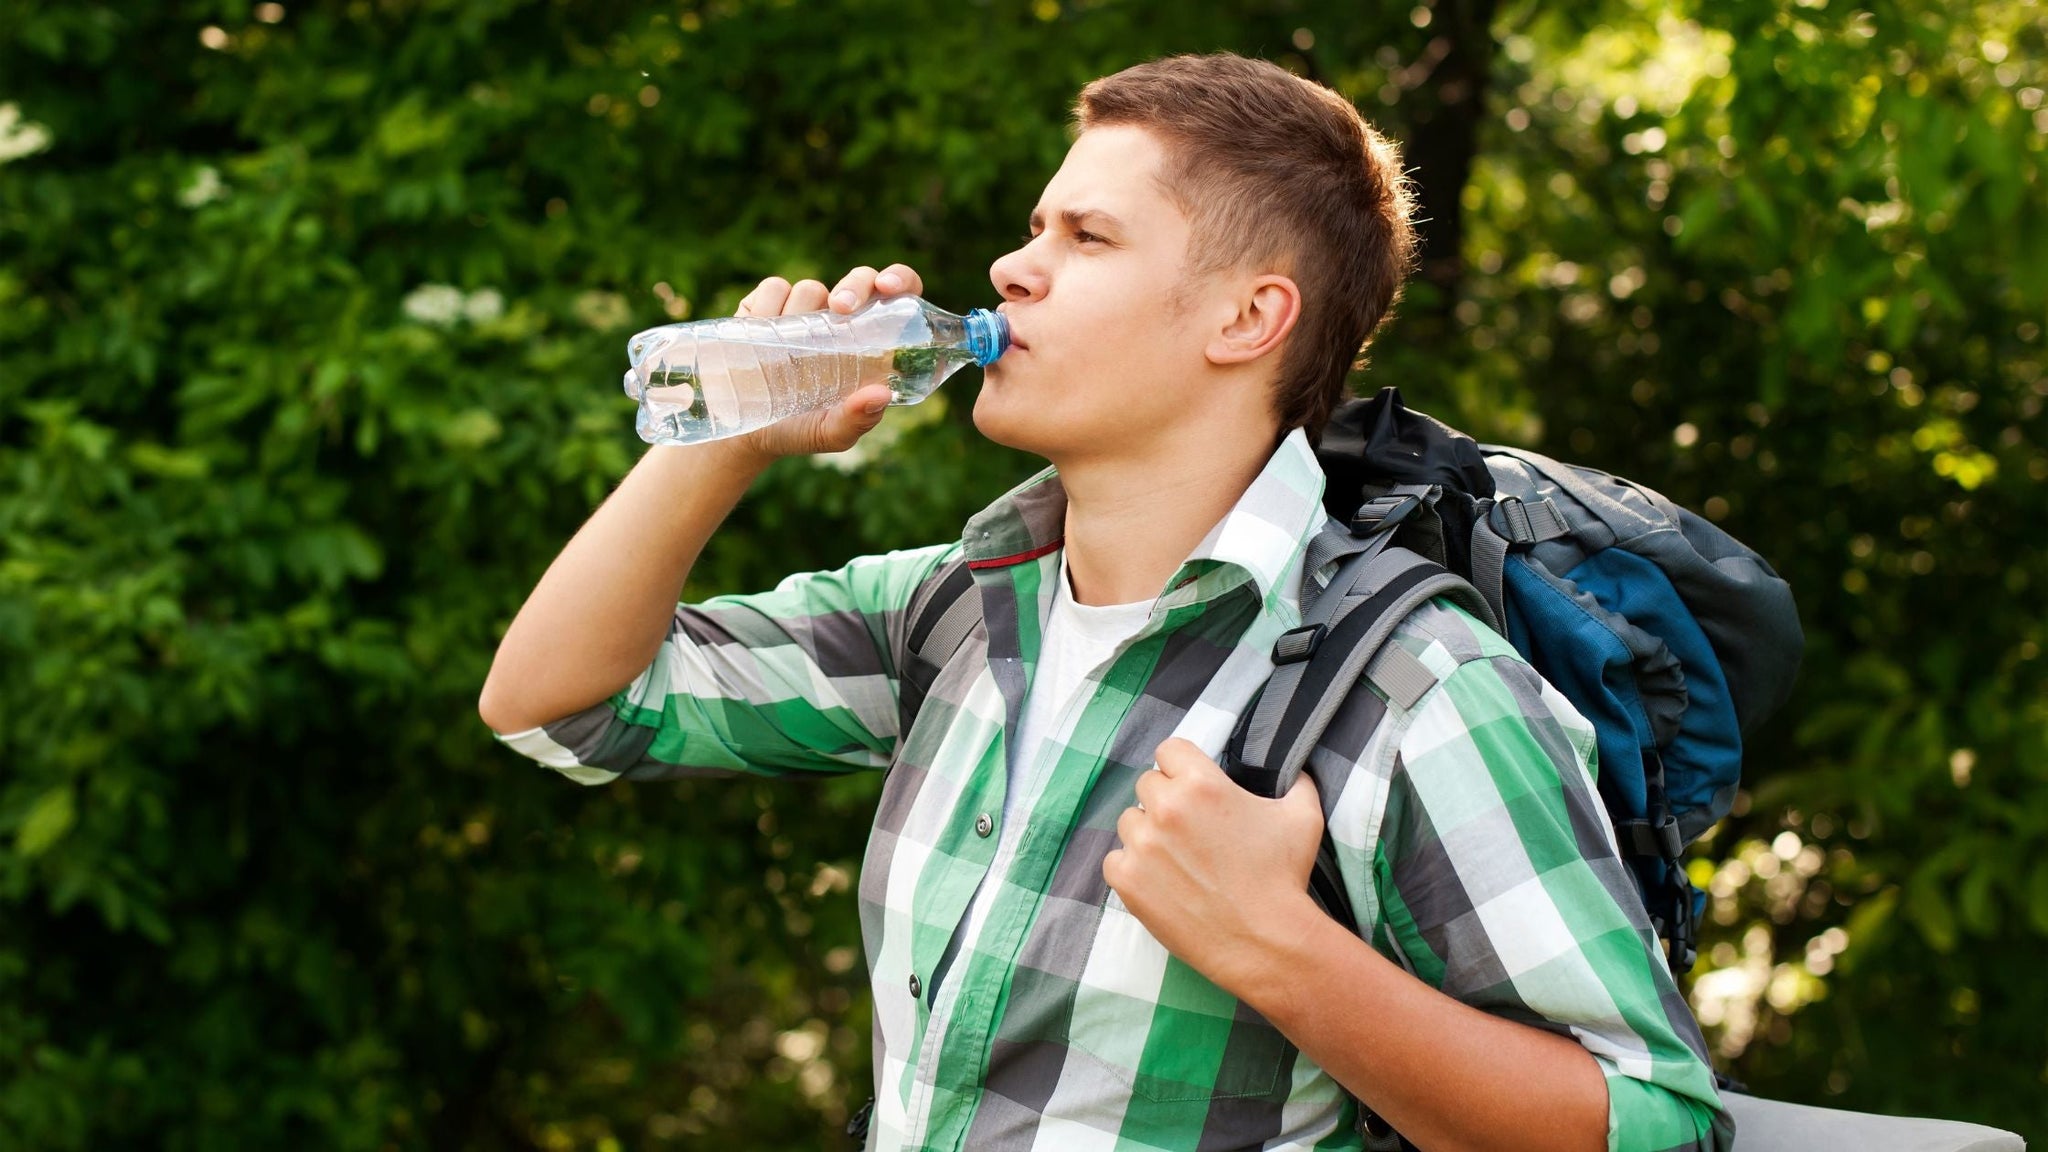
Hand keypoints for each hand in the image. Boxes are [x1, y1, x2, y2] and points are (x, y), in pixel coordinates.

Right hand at [731, 263, 925, 461]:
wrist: (741, 430)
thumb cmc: (797, 431)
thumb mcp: (830, 433)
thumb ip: (857, 419)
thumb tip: (882, 394)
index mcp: (869, 346)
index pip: (899, 297)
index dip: (901, 280)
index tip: (888, 287)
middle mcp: (840, 322)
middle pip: (861, 278)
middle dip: (854, 286)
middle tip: (840, 308)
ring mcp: (804, 311)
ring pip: (812, 288)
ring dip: (799, 315)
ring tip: (782, 355)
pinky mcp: (767, 304)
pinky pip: (774, 288)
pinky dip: (767, 308)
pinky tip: (759, 336)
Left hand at [1102, 738, 1328, 998]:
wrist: (1266, 942)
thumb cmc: (1284, 877)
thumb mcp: (1302, 817)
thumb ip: (1296, 782)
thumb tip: (1294, 769)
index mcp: (1201, 784)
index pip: (1169, 750)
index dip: (1181, 767)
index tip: (1192, 786)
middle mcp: (1165, 808)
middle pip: (1147, 785)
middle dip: (1166, 800)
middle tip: (1190, 828)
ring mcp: (1142, 846)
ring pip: (1129, 821)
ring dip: (1147, 833)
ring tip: (1176, 857)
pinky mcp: (1128, 881)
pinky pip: (1114, 860)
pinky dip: (1131, 867)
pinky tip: (1159, 880)